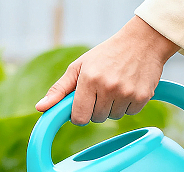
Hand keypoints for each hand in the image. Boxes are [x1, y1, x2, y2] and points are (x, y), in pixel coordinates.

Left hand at [36, 16, 178, 124]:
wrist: (143, 41)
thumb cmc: (106, 54)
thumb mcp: (79, 67)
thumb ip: (59, 89)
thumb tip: (40, 108)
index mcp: (89, 79)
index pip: (79, 117)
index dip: (79, 115)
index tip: (82, 106)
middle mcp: (108, 87)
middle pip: (97, 118)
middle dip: (96, 108)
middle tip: (102, 90)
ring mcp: (127, 92)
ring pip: (114, 117)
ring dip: (113, 107)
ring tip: (116, 87)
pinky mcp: (143, 96)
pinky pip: (130, 113)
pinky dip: (128, 105)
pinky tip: (128, 88)